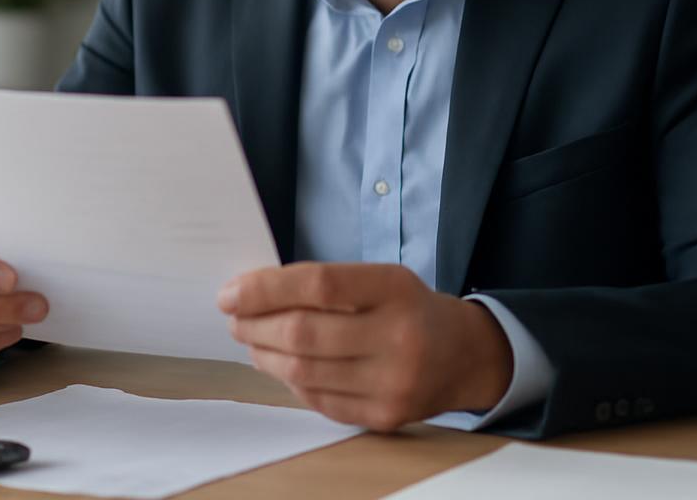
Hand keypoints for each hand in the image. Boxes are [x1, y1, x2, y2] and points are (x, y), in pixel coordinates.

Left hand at [218, 262, 511, 431]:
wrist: (465, 356)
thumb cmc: (409, 308)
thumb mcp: (380, 279)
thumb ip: (324, 283)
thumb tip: (252, 295)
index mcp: (395, 289)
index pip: (319, 285)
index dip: (265, 289)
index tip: (230, 293)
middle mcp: (399, 338)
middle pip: (303, 333)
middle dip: (254, 325)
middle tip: (234, 317)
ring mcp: (392, 383)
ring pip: (302, 371)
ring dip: (263, 354)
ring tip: (251, 339)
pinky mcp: (383, 417)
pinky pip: (316, 399)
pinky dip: (289, 380)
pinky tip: (281, 364)